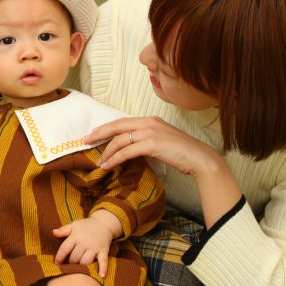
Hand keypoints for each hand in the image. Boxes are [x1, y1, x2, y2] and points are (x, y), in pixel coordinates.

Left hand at [53, 215, 116, 276]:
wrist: (103, 223)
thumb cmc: (86, 226)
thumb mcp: (74, 225)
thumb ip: (64, 230)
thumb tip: (53, 232)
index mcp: (76, 236)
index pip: (64, 249)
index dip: (59, 257)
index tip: (57, 263)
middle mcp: (84, 242)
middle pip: (74, 257)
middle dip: (71, 262)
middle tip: (70, 264)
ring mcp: (94, 247)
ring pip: (86, 261)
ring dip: (82, 267)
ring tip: (79, 268)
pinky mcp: (103, 251)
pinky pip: (103, 261)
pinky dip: (103, 269)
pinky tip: (101, 276)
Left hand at [86, 116, 242, 227]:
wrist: (200, 158)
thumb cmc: (182, 153)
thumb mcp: (162, 141)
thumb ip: (146, 140)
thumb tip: (130, 147)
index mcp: (150, 120)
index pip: (123, 122)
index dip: (106, 127)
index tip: (94, 133)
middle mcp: (149, 122)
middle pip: (117, 126)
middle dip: (99, 134)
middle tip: (85, 140)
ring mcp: (150, 132)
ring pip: (120, 140)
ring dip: (107, 152)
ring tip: (99, 162)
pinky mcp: (152, 144)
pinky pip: (127, 151)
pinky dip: (115, 158)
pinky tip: (108, 165)